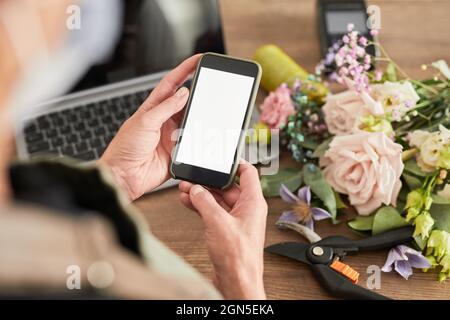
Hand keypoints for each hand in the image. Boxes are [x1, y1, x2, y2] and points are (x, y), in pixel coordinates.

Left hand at [99, 54, 200, 200]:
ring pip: (192, 121)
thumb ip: (165, 108)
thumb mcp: (145, 122)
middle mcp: (164, 120)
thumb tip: (183, 93)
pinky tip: (204, 135)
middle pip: (186, 101)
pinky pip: (193, 142)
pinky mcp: (178, 152)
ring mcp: (172, 136)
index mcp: (153, 108)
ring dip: (200, 118)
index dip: (185, 69)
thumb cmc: (125, 149)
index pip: (172, 83)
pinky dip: (200, 139)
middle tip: (212, 84)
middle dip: (199, 92)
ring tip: (209, 111)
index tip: (199, 59)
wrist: (124, 176)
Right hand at [178, 161, 267, 299]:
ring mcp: (237, 220)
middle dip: (210, 182)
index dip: (236, 162)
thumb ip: (205, 202)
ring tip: (186, 189)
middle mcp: (247, 210)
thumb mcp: (217, 222)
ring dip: (203, 194)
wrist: (237, 281)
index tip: (222, 157)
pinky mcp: (227, 230)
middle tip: (193, 177)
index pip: (248, 173)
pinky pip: (214, 212)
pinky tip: (189, 202)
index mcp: (253, 203)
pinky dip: (202, 207)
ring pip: (218, 200)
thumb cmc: (238, 257)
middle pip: (228, 186)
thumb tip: (196, 190)